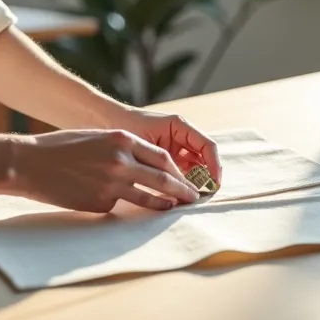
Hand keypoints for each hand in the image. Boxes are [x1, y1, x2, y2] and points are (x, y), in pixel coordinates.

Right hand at [9, 129, 200, 212]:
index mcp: (122, 139)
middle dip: (181, 189)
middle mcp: (122, 161)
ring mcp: (112, 183)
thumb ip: (123, 148)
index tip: (184, 178)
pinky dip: (122, 206)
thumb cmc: (61, 147)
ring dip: (164, 204)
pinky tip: (116, 204)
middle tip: (193, 197)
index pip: (161, 157)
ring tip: (173, 208)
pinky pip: (118, 206)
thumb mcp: (98, 137)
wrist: (29, 163)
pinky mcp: (100, 202)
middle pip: (162, 178)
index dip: (176, 170)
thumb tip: (146, 165)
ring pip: (148, 197)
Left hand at [107, 108, 222, 186]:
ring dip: (194, 182)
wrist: (105, 121)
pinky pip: (179, 173)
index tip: (214, 182)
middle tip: (203, 195)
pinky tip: (176, 195)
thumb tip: (179, 184)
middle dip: (207, 177)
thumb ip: (162, 160)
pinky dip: (180, 184)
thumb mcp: (144, 142)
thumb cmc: (123, 126)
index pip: (207, 145)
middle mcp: (181, 137)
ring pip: (194, 168)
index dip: (214, 164)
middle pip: (204, 159)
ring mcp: (175, 148)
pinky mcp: (165, 159)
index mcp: (180, 126)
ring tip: (190, 198)